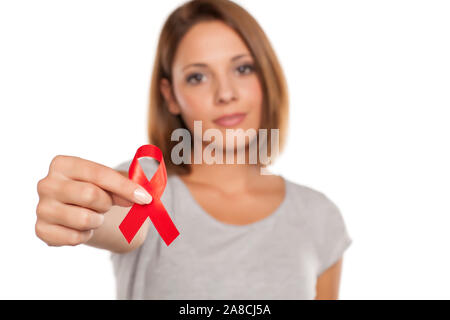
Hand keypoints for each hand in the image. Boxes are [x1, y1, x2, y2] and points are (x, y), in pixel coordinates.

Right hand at [35, 155, 151, 246]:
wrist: (78, 211)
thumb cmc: (98, 190)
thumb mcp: (113, 181)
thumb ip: (129, 181)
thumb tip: (144, 191)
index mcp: (63, 163)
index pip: (100, 174)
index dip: (126, 187)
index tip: (146, 198)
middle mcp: (47, 183)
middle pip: (91, 195)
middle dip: (107, 203)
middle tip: (106, 205)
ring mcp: (41, 208)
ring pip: (84, 219)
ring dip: (97, 220)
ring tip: (93, 215)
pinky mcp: (41, 230)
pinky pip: (75, 238)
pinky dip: (86, 235)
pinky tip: (81, 227)